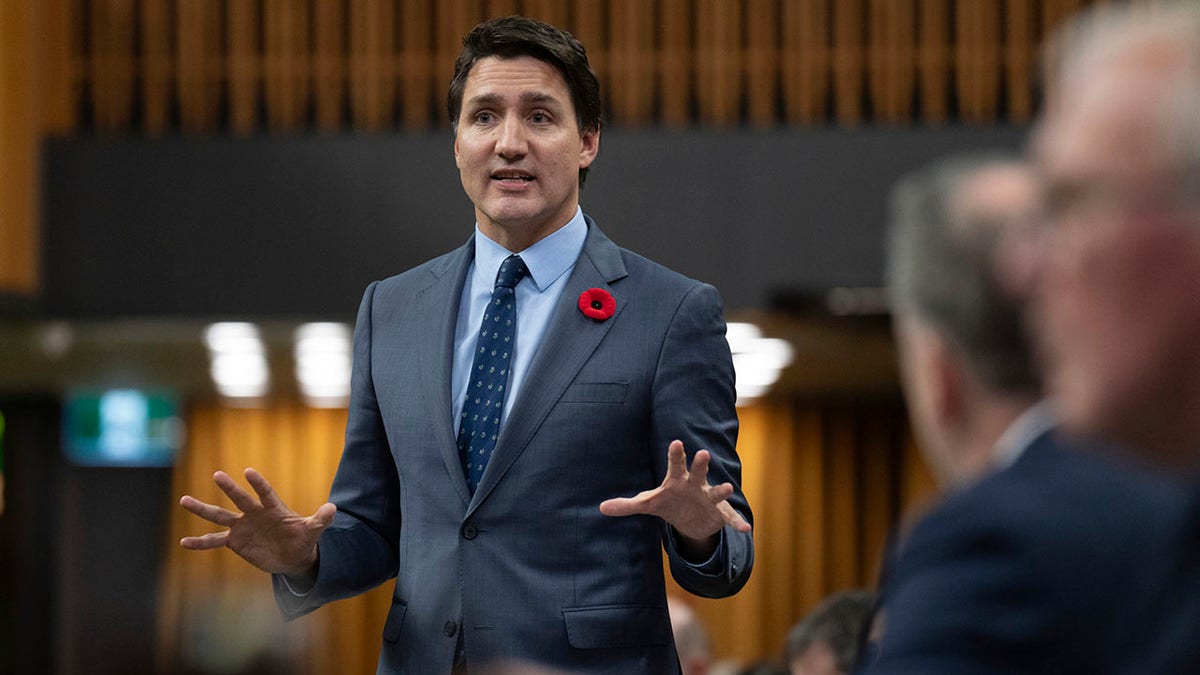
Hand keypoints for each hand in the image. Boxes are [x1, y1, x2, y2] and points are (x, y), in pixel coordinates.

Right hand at [179, 467, 334, 577]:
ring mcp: (242, 526)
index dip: (258, 483)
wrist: (291, 555)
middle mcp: (254, 513)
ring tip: (184, 500)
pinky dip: (200, 543)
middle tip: (218, 475)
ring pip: (220, 515)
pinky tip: (183, 543)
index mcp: (273, 508)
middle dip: (230, 489)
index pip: (265, 492)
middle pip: (240, 499)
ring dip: (202, 508)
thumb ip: (320, 519)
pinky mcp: (235, 541)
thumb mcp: (313, 530)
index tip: (249, 472)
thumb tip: (333, 508)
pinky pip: (214, 540)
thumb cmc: (302, 539)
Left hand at [599, 440, 750, 554]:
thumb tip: (601, 508)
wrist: (691, 518)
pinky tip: (745, 528)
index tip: (676, 442)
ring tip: (727, 488)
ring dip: (721, 490)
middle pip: (697, 472)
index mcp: (677, 479)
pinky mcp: (720, 514)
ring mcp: (709, 498)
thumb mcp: (648, 504)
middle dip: (700, 464)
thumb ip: (627, 505)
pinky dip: (737, 522)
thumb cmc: (669, 503)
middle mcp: (696, 485)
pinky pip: (730, 517)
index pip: (675, 464)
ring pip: (716, 493)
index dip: (676, 453)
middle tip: (703, 453)